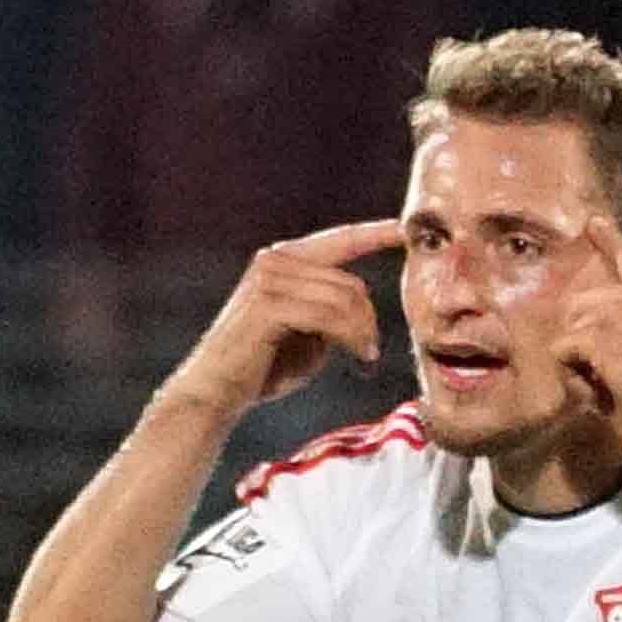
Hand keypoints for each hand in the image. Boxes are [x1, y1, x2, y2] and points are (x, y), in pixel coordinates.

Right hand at [159, 220, 401, 422]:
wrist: (218, 390)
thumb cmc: (263, 366)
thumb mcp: (307, 332)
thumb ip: (330, 311)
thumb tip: (361, 308)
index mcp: (284, 260)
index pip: (339, 240)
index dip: (374, 234)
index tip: (404, 230)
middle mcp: (275, 260)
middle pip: (350, 281)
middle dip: (369, 319)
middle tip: (371, 352)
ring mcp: (269, 279)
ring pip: (344, 298)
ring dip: (362, 332)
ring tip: (365, 357)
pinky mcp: (268, 305)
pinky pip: (329, 315)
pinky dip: (351, 337)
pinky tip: (358, 357)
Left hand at [554, 225, 621, 428]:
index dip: (609, 239)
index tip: (594, 224)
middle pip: (583, 300)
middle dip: (583, 331)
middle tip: (599, 361)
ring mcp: (611, 310)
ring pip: (570, 325)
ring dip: (579, 355)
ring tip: (601, 378)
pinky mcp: (595, 336)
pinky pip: (564, 349)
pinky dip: (574, 372)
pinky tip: (597, 387)